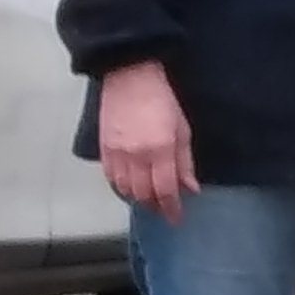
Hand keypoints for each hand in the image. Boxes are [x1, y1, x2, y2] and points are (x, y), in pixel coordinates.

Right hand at [99, 59, 197, 221]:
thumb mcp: (182, 129)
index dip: (171, 209)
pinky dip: (120, 187)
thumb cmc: (161, 98)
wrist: (130, 76)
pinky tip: (130, 186)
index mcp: (160, 150)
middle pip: (144, 195)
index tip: (176, 218)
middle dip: (155, 206)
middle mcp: (136, 155)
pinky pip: (110, 178)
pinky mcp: (104, 148)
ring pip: (125, 190)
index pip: (166, 191)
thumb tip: (190, 188)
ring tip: (148, 199)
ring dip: (138, 199)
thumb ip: (185, 162)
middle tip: (163, 209)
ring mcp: (117, 153)